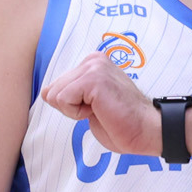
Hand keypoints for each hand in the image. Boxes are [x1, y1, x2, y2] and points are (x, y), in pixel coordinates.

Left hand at [40, 52, 160, 155]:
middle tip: (99, 111)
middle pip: (52, 90)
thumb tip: (45, 92)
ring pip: (55, 95)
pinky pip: (64, 100)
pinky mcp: (94, 78)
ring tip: (101, 110)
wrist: (146, 131)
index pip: (56, 86)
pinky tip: (99, 111)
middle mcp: (93, 60)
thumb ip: (70, 94)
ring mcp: (94, 67)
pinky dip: (77, 113)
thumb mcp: (88, 104)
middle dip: (70, 108)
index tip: (97, 108)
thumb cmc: (122, 123)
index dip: (72, 105)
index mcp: (93, 64)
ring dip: (75, 111)